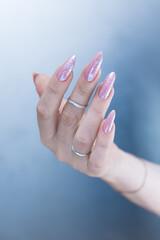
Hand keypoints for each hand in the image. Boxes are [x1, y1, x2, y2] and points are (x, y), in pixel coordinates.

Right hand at [33, 52, 117, 177]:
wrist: (102, 159)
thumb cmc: (82, 131)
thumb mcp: (65, 114)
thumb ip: (53, 98)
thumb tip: (37, 76)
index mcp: (47, 133)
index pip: (44, 109)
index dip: (55, 86)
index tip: (70, 62)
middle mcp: (57, 147)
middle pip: (67, 117)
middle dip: (81, 90)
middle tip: (94, 67)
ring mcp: (75, 160)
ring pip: (84, 134)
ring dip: (97, 108)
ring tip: (109, 85)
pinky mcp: (94, 168)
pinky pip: (98, 154)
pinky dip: (104, 137)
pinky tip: (112, 118)